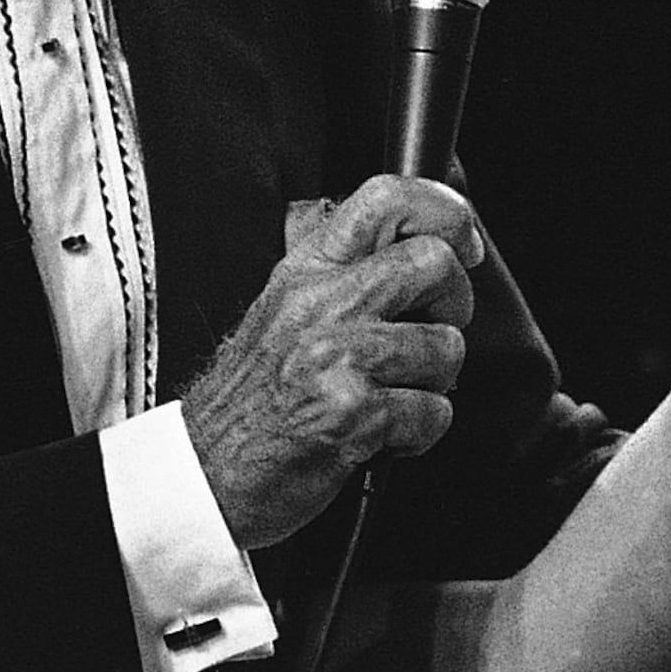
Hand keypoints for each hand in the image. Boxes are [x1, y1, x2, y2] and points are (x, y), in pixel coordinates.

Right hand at [182, 175, 483, 547]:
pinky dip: (419, 433)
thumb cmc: (252, 399)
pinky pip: (434, 412)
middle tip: (429, 335)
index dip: (446, 212)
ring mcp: (335, 357)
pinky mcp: (352, 413)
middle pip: (435, 263)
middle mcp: (319, 304)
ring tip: (389, 396)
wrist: (206, 471)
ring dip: (434, 383)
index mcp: (304, 271)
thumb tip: (410, 235)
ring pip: (446, 346)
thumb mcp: (280, 310)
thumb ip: (336, 269)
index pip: (384, 200)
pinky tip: (379, 434)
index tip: (465, 245)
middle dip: (455, 304)